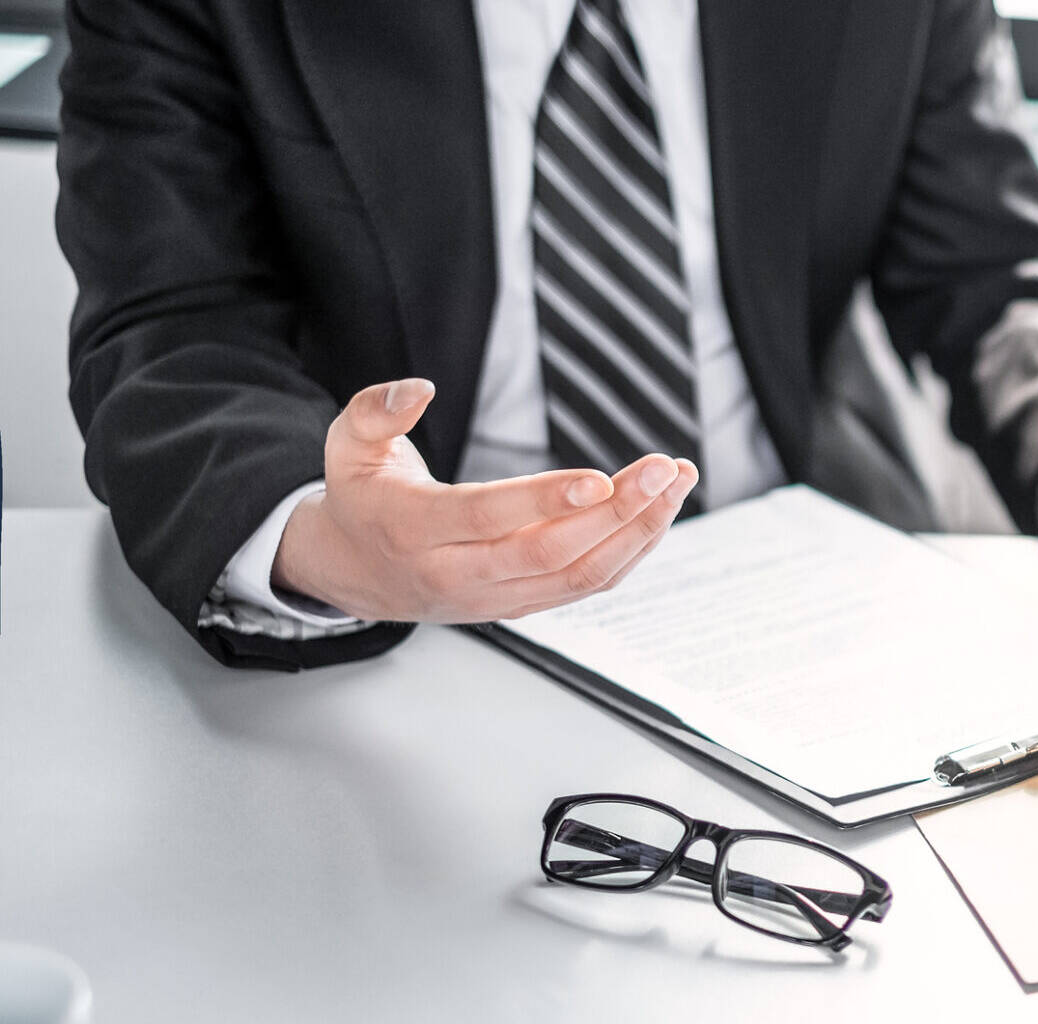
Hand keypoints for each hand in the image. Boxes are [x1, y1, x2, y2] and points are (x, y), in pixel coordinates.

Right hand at [273, 378, 697, 622]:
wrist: (356, 574)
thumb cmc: (363, 499)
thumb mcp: (346, 445)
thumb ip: (376, 411)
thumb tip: (420, 388)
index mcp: (413, 530)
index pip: (487, 518)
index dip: (545, 500)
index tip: (600, 478)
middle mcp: (457, 574)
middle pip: (548, 552)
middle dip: (615, 512)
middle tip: (663, 469)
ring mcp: (494, 597)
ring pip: (578, 576)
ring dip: (637, 532)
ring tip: (676, 484)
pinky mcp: (521, 605)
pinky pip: (586, 585)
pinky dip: (630, 552)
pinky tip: (659, 513)